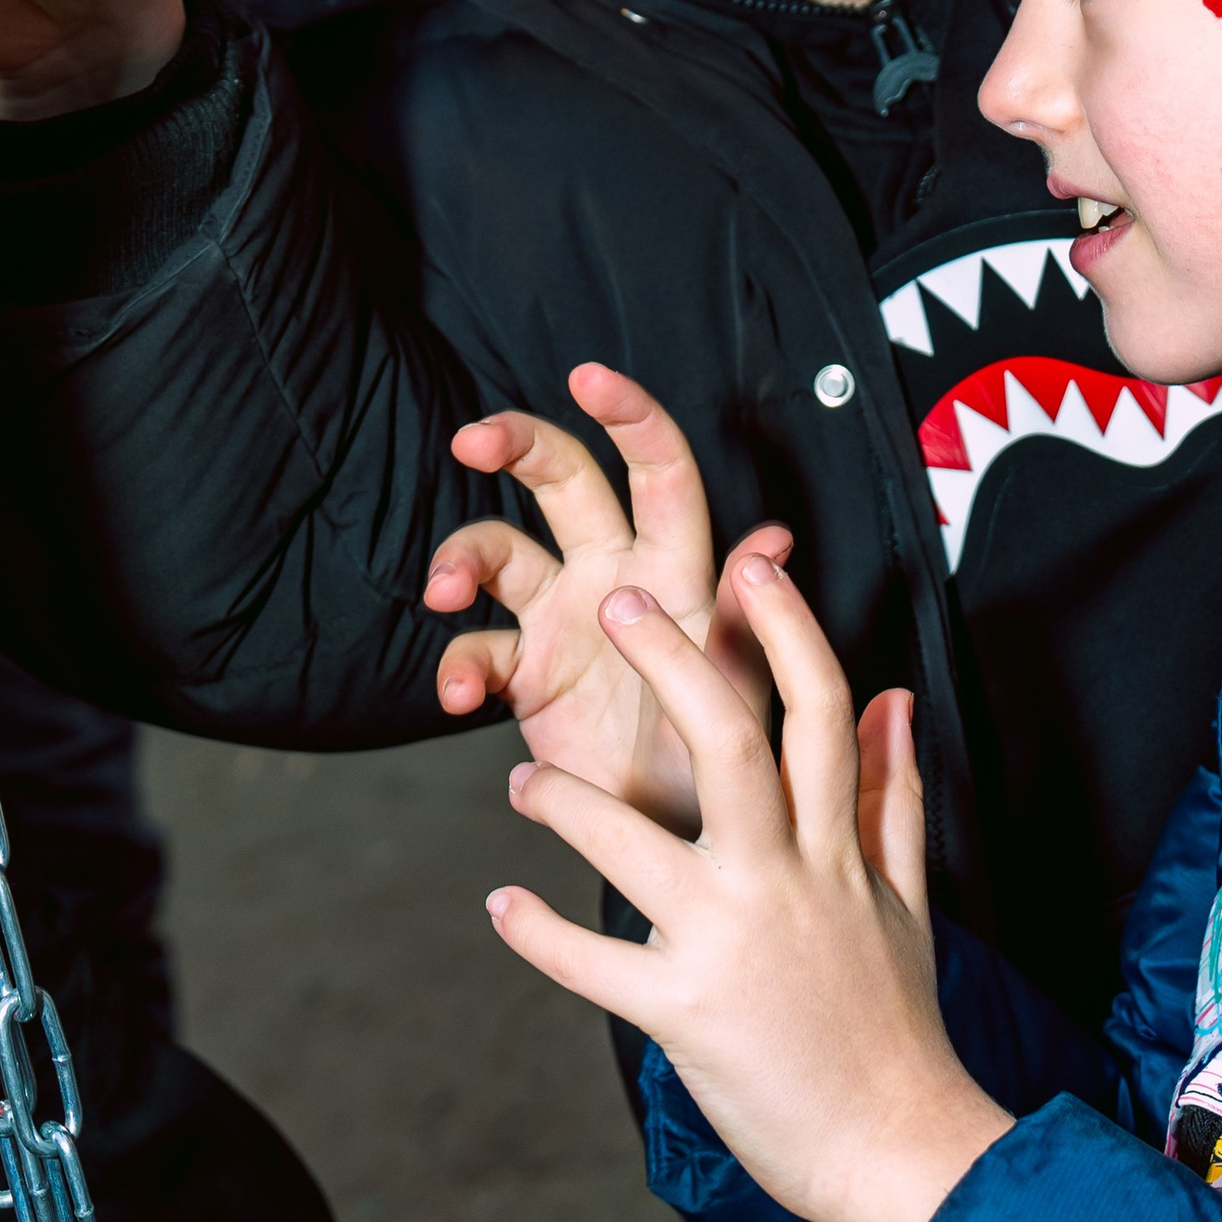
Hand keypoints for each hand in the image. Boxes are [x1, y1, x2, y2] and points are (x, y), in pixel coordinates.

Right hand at [427, 367, 786, 830]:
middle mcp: (615, 573)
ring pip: (499, 548)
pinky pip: (476, 650)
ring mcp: (563, 618)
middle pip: (561, 478)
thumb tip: (777, 538)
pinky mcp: (525, 673)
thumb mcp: (743, 693)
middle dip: (517, 442)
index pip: (656, 470)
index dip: (629, 415)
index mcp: (677, 566)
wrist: (681, 844)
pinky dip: (457, 667)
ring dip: (461, 556)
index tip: (587, 376)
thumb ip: (747, 618)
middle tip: (473, 440)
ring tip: (444, 591)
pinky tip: (459, 697)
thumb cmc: (728, 764)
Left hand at [487, 548, 1012, 1221]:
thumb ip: (891, 793)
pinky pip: (595, 962)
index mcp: (838, 849)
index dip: (785, 631)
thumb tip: (895, 696)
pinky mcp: (686, 1012)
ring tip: (522, 783)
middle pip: (728, 740)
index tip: (749, 568)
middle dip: (673, 663)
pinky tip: (501, 905)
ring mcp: (732, 942)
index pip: (819, 710)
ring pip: (637, 841)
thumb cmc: (897, 1022)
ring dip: (566, 802)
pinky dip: (540, 934)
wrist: (900, 1147)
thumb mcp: (908, 898)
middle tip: (616, 605)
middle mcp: (785, 879)